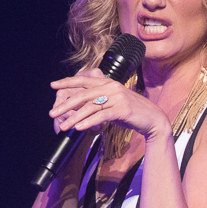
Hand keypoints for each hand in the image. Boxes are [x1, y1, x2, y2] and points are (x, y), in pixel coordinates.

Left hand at [49, 71, 171, 140]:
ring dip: (74, 118)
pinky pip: (100, 116)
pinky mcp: (122, 110)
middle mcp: (112, 87)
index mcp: (109, 82)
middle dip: (66, 104)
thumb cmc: (133, 112)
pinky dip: (88, 122)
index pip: (84, 80)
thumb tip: (84, 104)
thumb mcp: (115, 102)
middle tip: (52, 112)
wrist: (153, 120)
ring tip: (63, 126)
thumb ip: (101, 99)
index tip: (53, 85)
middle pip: (83, 95)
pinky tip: (78, 128)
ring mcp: (117, 98)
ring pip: (89, 107)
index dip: (67, 82)